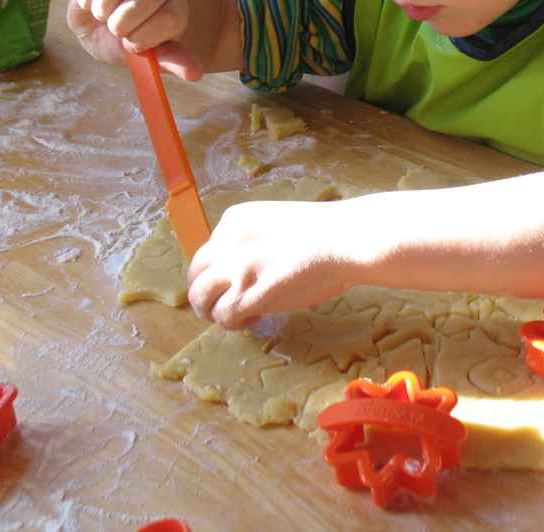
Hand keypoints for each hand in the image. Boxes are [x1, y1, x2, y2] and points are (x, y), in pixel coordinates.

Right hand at [67, 0, 201, 78]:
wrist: (106, 25)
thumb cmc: (132, 40)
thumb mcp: (151, 55)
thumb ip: (171, 60)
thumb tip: (194, 74)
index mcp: (176, 8)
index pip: (169, 19)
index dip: (144, 37)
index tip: (132, 45)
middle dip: (123, 22)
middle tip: (115, 30)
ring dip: (104, 4)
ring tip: (102, 16)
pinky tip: (88, 4)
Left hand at [186, 200, 357, 328]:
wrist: (348, 240)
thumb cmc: (326, 233)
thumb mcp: (276, 224)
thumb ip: (254, 242)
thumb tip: (246, 270)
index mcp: (234, 220)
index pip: (208, 251)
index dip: (220, 271)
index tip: (239, 281)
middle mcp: (227, 241)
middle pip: (195, 274)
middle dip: (208, 293)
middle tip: (230, 303)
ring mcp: (235, 268)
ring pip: (200, 297)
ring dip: (213, 311)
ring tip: (237, 315)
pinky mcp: (247, 294)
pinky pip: (223, 316)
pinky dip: (233, 323)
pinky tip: (255, 319)